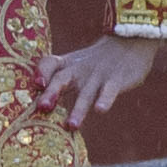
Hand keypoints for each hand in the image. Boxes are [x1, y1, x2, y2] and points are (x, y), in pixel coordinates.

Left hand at [35, 35, 157, 127]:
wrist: (130, 42)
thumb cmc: (95, 61)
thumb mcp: (75, 65)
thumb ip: (57, 81)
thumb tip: (37, 108)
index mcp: (67, 65)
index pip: (49, 63)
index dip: (41, 72)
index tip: (37, 84)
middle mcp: (78, 70)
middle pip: (62, 79)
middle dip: (52, 93)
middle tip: (42, 108)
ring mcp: (97, 75)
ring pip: (85, 93)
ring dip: (78, 109)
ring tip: (72, 125)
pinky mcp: (116, 80)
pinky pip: (109, 91)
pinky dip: (105, 100)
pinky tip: (100, 110)